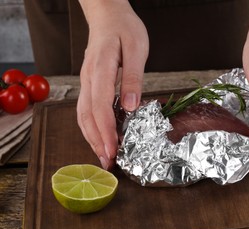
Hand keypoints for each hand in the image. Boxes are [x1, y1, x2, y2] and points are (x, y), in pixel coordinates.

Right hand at [77, 0, 148, 168]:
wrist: (108, 15)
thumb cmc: (125, 29)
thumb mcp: (137, 49)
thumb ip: (132, 77)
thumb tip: (130, 107)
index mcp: (101, 69)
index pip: (100, 106)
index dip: (106, 130)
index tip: (113, 149)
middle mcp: (88, 78)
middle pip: (87, 115)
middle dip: (97, 140)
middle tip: (109, 162)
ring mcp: (86, 81)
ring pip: (82, 114)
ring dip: (91, 137)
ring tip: (104, 155)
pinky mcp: (89, 83)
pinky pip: (86, 109)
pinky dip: (91, 126)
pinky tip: (100, 136)